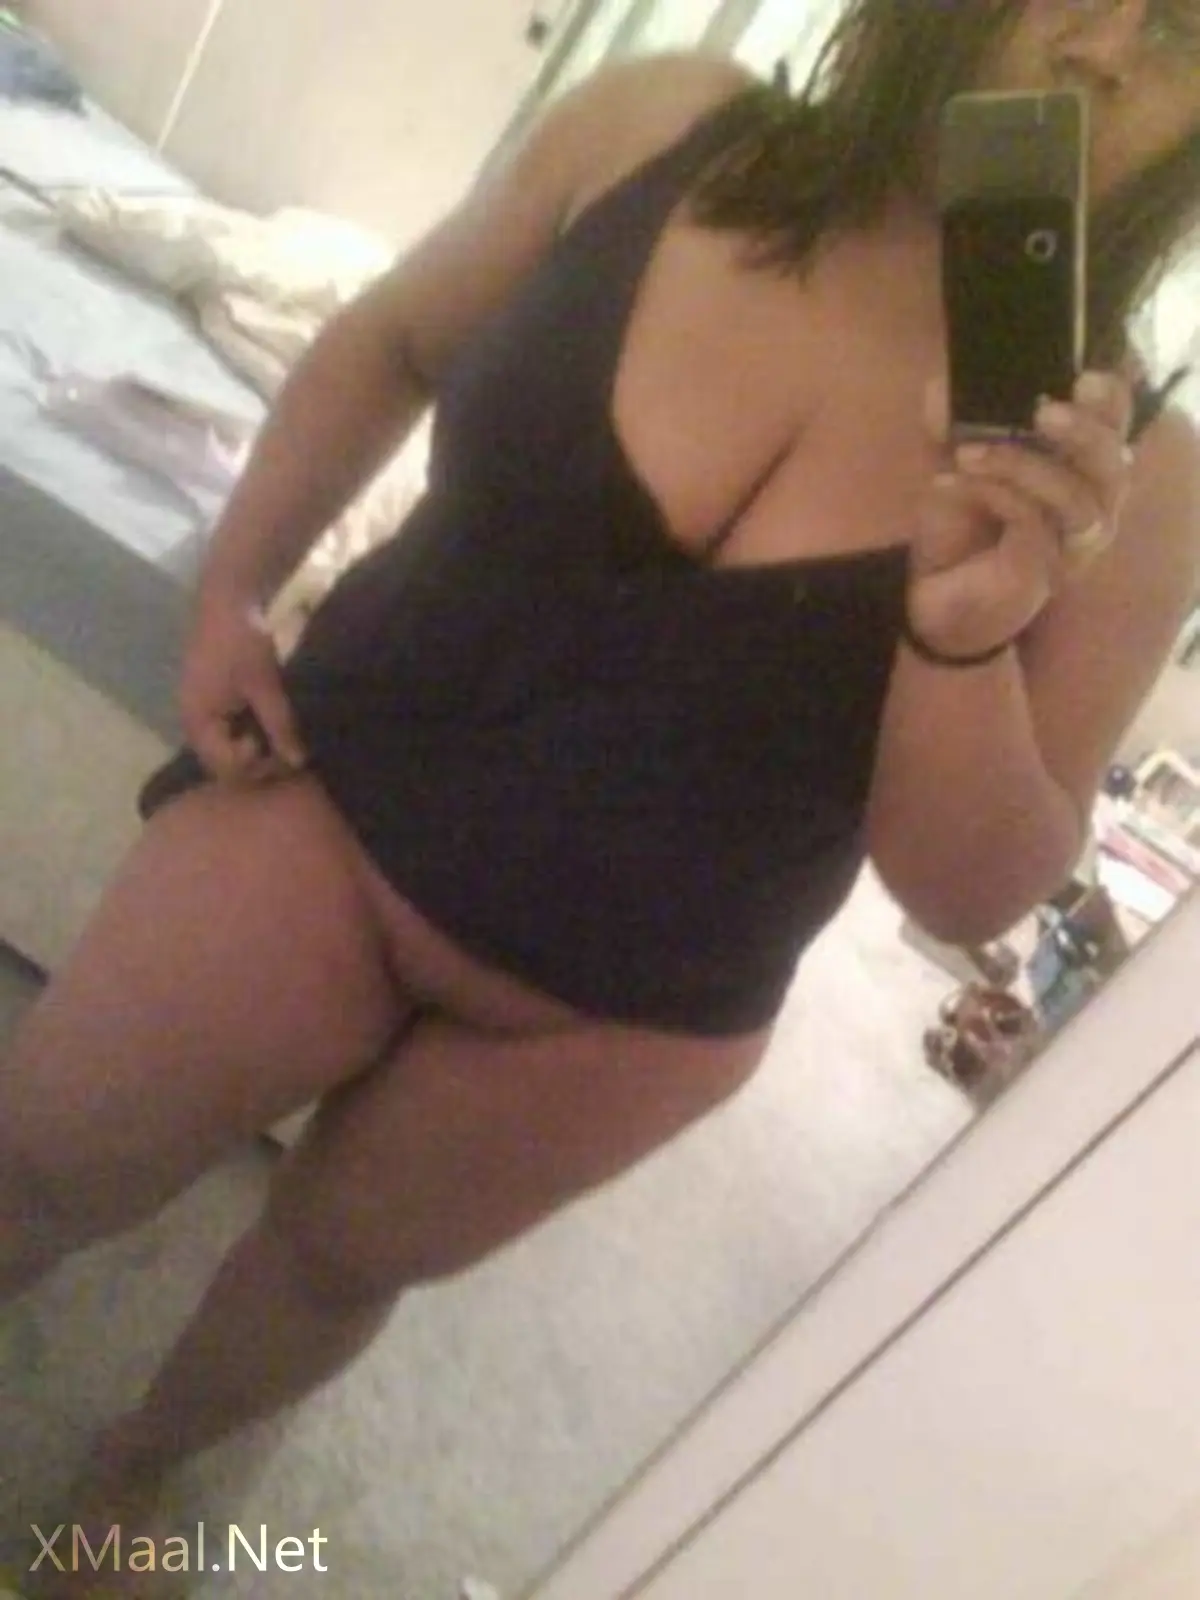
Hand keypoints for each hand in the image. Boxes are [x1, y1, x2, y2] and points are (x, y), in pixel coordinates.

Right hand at [179, 588, 307, 783]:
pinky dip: (246, 730)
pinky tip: (269, 722)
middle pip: (221, 761)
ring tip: (280, 739)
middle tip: (287, 751)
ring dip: (251, 747)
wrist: (228, 596)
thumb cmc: (243, 640)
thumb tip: (296, 761)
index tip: (284, 755)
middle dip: (254, 762)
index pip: (225, 768)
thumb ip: (280, 726)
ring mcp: (198, 707)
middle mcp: (191, 719)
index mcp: (198, 720)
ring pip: (224, 745)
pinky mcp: (209, 695)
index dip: (257, 769)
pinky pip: (225, 727)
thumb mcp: (266, 685)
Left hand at [907, 371, 1134, 659]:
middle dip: (1083, 433)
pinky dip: (994, 493)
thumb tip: (942, 387)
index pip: (1114, 431)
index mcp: (1081, 474)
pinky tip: (951, 482)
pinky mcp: (1042, 572)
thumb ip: (955, 424)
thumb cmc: (959, 528)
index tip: (1083, 377)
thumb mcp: (955, 464)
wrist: (931, 596)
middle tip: (1042, 412)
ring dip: (1023, 465)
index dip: (1111, 403)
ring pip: (1076, 499)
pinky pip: (1033, 524)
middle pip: (1113, 466)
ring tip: (968, 451)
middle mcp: (1091, 511)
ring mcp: (1071, 547)